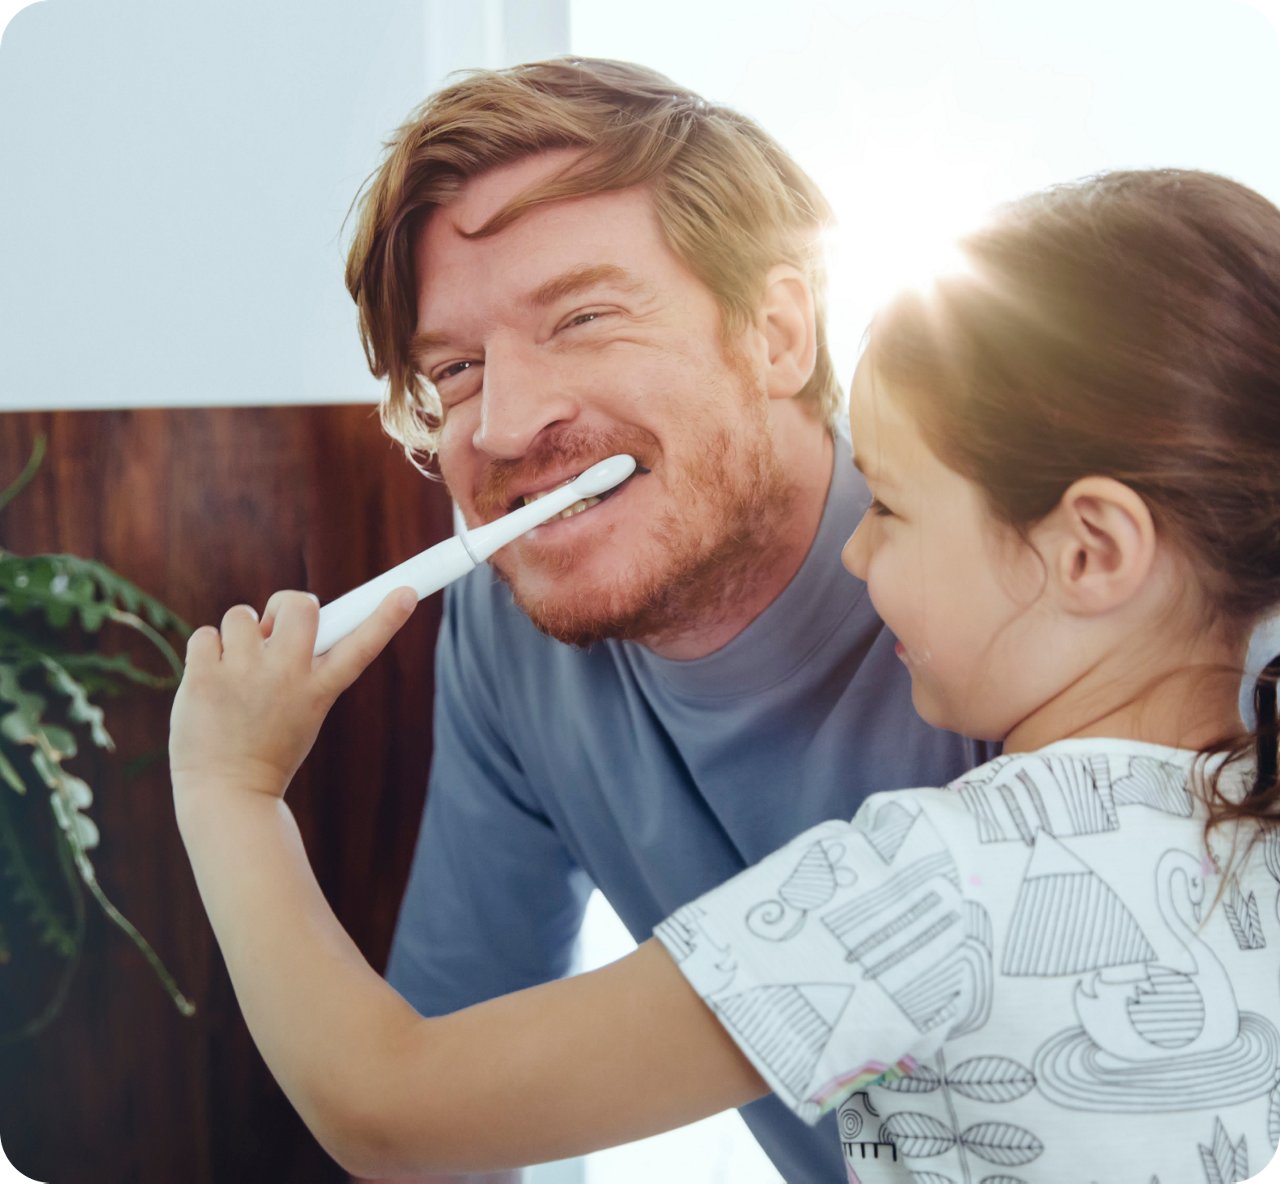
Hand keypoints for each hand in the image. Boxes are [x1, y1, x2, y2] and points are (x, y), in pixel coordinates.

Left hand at [169, 587, 415, 800]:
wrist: (227, 793)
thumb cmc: (269, 748)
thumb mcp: (305, 710)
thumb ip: (302, 665)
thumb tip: (276, 617)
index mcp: (320, 689)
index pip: (362, 645)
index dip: (386, 617)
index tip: (406, 592)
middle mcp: (287, 676)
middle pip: (298, 605)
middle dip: (285, 606)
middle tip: (272, 628)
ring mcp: (244, 675)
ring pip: (241, 615)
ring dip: (237, 634)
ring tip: (236, 669)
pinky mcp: (204, 678)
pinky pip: (206, 635)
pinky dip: (207, 652)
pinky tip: (211, 680)